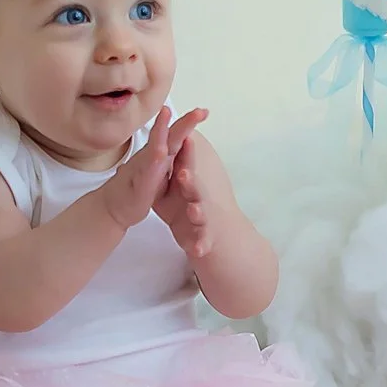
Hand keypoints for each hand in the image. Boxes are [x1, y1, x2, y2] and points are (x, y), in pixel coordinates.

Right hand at [96, 107, 204, 229]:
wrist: (112, 207)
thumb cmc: (133, 190)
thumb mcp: (154, 171)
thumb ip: (159, 155)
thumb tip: (164, 143)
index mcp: (160, 155)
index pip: (176, 136)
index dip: (188, 123)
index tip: (202, 111)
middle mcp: (153, 157)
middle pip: (171, 136)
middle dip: (185, 122)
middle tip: (201, 111)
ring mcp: (146, 166)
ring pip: (157, 146)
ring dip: (163, 129)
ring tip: (169, 112)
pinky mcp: (141, 181)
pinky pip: (149, 168)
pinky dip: (154, 156)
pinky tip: (160, 148)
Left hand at [153, 123, 216, 259]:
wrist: (217, 231)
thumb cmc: (193, 202)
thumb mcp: (181, 184)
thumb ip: (177, 163)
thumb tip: (169, 135)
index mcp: (192, 182)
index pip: (189, 164)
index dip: (188, 152)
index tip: (185, 137)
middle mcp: (201, 197)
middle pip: (196, 187)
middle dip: (190, 180)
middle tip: (183, 173)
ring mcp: (205, 217)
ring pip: (202, 213)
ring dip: (198, 211)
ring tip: (194, 210)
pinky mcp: (205, 236)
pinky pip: (203, 241)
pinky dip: (201, 245)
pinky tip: (196, 250)